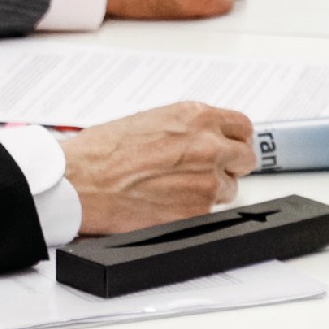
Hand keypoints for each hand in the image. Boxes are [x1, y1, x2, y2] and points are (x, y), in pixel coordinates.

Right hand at [61, 102, 255, 236]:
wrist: (83, 181)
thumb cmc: (103, 150)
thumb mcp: (149, 120)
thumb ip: (186, 128)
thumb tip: (201, 138)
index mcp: (195, 117)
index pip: (242, 126)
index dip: (234, 138)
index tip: (229, 144)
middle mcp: (208, 146)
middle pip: (245, 158)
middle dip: (230, 164)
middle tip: (207, 169)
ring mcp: (207, 181)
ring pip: (229, 188)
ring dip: (211, 188)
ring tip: (177, 187)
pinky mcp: (198, 211)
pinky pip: (210, 211)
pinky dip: (193, 208)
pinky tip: (168, 201)